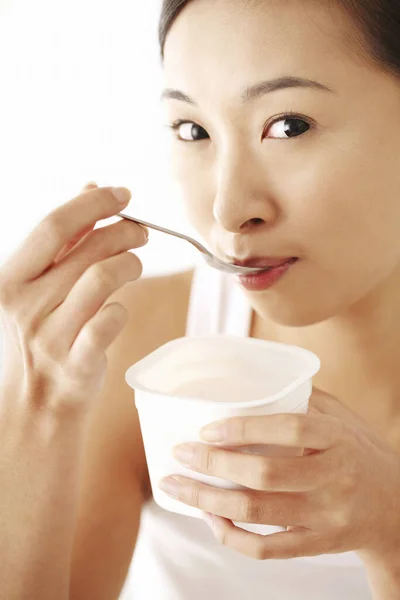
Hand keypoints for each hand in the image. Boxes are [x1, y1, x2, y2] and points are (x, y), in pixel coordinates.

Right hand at [0, 182, 147, 413]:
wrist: (34, 404)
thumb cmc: (40, 337)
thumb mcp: (36, 288)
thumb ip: (62, 240)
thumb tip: (89, 188)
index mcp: (9, 279)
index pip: (54, 226)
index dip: (93, 204)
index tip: (122, 194)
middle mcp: (25, 305)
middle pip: (86, 249)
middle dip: (124, 231)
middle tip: (141, 231)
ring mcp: (50, 336)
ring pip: (103, 278)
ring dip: (129, 263)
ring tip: (135, 264)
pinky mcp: (78, 362)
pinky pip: (111, 319)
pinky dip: (122, 308)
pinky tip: (118, 309)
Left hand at [160, 389, 399, 560]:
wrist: (396, 509)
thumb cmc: (361, 453)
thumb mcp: (344, 419)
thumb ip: (306, 399)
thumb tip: (258, 379)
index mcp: (338, 439)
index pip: (288, 429)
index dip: (243, 429)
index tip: (207, 428)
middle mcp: (334, 478)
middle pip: (264, 475)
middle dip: (213, 465)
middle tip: (181, 454)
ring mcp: (326, 517)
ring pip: (257, 513)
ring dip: (208, 500)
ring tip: (176, 485)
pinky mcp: (317, 545)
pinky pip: (267, 549)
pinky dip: (231, 536)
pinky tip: (210, 518)